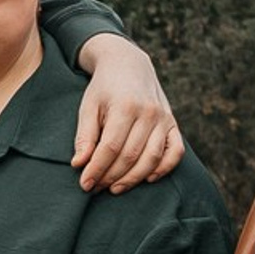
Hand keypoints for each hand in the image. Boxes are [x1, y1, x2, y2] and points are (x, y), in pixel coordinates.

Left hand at [71, 35, 182, 193]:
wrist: (129, 65)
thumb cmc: (104, 89)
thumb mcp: (88, 107)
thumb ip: (84, 136)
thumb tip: (78, 164)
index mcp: (125, 106)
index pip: (110, 147)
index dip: (97, 169)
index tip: (84, 184)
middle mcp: (148, 113)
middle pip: (130, 156)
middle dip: (110, 177)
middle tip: (95, 187)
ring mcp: (164, 118)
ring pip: (152, 158)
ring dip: (133, 178)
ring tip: (114, 188)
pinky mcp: (172, 123)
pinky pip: (175, 151)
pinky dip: (164, 168)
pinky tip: (148, 179)